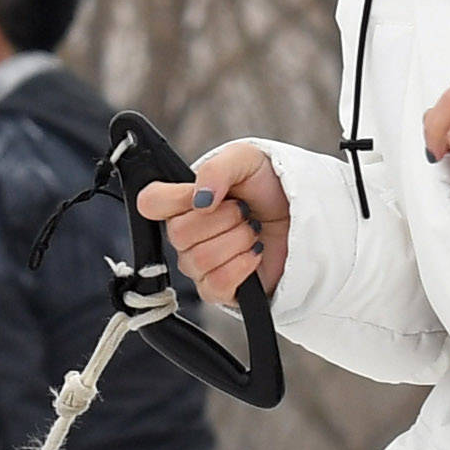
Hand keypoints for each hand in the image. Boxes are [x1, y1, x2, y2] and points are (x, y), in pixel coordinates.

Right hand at [150, 142, 286, 301]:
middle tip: (244, 211)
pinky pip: (216, 284)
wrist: (301, 214)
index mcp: (182, 201)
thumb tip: (200, 199)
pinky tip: (255, 252)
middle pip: (178, 234)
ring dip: (237, 240)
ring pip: (199, 259)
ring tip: (253, 230)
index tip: (204, 195)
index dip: (173, 199)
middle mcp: (185, 235)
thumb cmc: (269, 186)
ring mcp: (199, 265)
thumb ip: (217, 169)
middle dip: (223, 219)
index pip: (149, 203)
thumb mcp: (245, 159)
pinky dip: (242, 266)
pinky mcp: (219, 289)